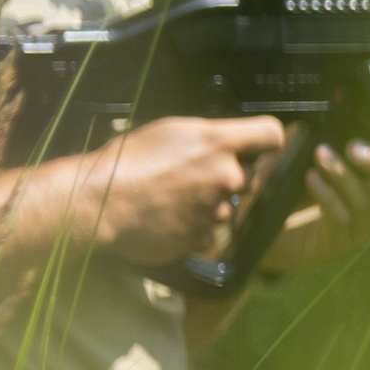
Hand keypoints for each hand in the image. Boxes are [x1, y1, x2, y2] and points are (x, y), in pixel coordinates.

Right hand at [90, 114, 286, 265]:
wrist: (98, 203)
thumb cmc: (126, 161)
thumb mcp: (170, 131)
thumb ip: (208, 138)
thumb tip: (224, 143)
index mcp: (219, 142)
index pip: (271, 135)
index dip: (266, 141)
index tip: (257, 148)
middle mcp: (226, 175)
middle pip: (248, 177)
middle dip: (227, 179)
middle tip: (192, 179)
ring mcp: (215, 209)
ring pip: (226, 207)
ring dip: (208, 207)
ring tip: (171, 202)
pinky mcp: (200, 237)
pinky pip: (207, 234)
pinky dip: (193, 231)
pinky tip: (168, 221)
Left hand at [260, 143, 369, 273]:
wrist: (261, 232)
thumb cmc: (289, 192)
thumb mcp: (310, 161)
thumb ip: (325, 143)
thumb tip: (330, 117)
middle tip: (357, 148)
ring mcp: (361, 227)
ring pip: (368, 198)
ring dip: (344, 173)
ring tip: (321, 156)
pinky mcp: (338, 241)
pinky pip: (342, 214)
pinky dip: (329, 193)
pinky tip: (313, 179)